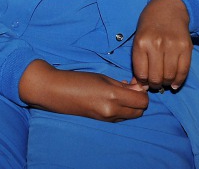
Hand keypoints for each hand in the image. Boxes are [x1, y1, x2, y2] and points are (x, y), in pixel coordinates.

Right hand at [18, 60, 148, 121]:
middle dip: (139, 100)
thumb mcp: (102, 78)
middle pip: (140, 111)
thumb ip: (122, 85)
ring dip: (131, 105)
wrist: (55, 91)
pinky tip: (112, 99)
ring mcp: (107, 118)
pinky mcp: (102, 121)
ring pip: (131, 115)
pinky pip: (120, 117)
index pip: (142, 101)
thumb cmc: (76, 79)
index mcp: (113, 97)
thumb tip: (138, 89)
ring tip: (120, 92)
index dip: (142, 92)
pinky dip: (122, 109)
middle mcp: (112, 111)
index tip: (136, 83)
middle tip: (131, 88)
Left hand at [131, 0, 191, 91]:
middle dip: (154, 85)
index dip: (142, 82)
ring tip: (164, 82)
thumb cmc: (150, 24)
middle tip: (154, 84)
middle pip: (156, 77)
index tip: (143, 83)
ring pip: (169, 76)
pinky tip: (174, 84)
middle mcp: (156, 45)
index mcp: (141, 42)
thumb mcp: (138, 38)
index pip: (141, 72)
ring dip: (166, 83)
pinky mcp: (186, 47)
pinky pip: (183, 70)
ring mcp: (172, 46)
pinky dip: (179, 81)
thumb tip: (140, 83)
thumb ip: (139, 59)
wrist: (169, 8)